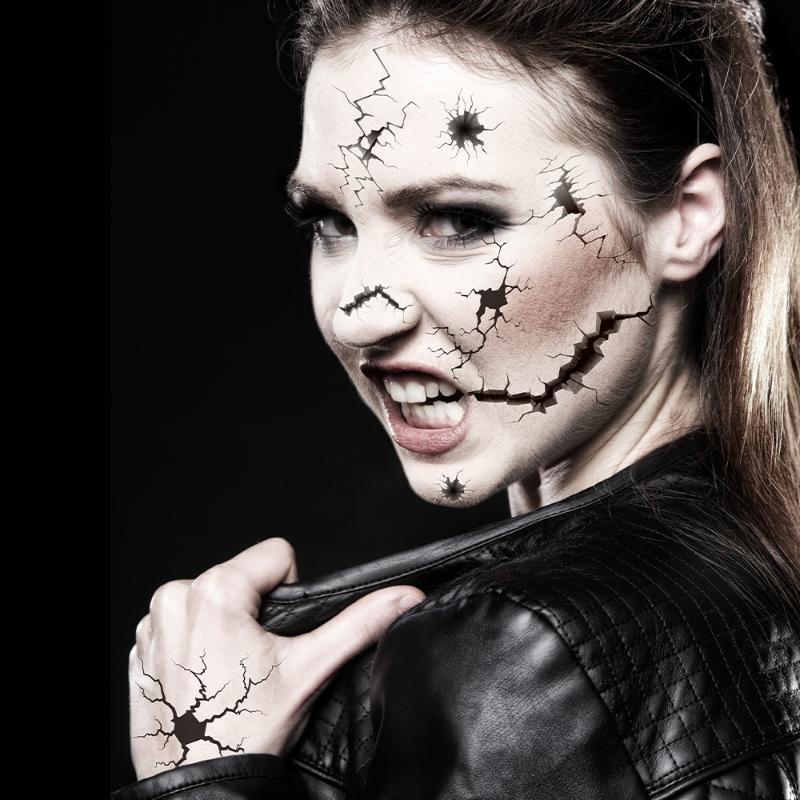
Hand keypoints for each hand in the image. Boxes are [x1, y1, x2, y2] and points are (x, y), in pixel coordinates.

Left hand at [129, 537, 424, 778]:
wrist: (195, 790)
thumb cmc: (242, 732)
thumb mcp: (310, 670)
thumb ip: (359, 623)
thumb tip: (404, 596)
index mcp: (214, 589)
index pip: (277, 555)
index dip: (291, 594)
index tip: (279, 637)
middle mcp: (174, 597)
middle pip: (243, 578)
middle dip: (256, 613)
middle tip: (255, 662)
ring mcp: (151, 625)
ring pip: (213, 599)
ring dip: (225, 627)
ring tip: (229, 672)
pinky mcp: (139, 649)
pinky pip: (182, 623)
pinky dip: (197, 644)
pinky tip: (204, 680)